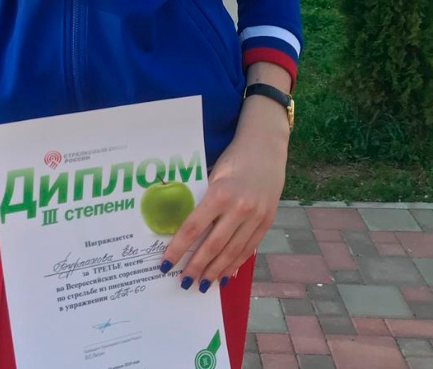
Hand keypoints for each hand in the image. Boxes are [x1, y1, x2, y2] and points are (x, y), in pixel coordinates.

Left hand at [159, 100, 288, 291]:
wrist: (266, 148)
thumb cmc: (233, 159)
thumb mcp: (213, 175)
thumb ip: (202, 201)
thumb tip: (185, 229)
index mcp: (220, 193)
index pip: (193, 228)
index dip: (178, 249)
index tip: (165, 263)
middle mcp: (239, 208)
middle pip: (212, 246)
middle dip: (196, 267)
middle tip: (182, 282)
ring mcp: (256, 216)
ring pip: (232, 252)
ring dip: (215, 271)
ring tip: (202, 285)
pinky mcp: (267, 221)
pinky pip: (249, 248)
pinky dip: (236, 263)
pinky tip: (225, 274)